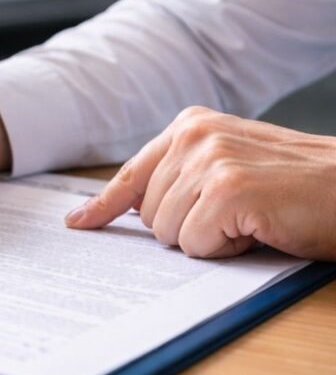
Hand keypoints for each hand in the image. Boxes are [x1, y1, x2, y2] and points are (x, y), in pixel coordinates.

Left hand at [66, 106, 335, 259]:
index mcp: (190, 125)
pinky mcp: (228, 190)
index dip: (103, 205)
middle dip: (188, 228)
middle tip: (237, 215)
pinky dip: (226, 249)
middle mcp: (194, 135)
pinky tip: (257, 228)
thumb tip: (120, 210)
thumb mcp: (229, 168)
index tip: (78, 223)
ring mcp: (210, 160)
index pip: (131, 174)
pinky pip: (196, 244)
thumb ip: (179, 179)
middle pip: (147, 214)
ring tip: (251, 218)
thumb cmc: (296, 187)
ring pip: (168, 233)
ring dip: (209, 239)